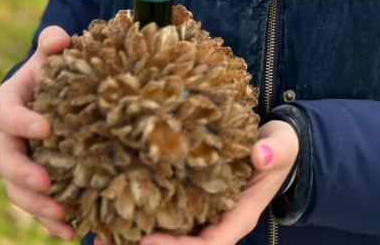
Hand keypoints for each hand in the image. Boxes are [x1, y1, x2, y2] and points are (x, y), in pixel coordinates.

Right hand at [0, 26, 73, 239]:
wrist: (64, 88)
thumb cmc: (58, 67)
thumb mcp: (54, 52)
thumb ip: (53, 43)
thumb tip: (59, 38)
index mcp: (9, 103)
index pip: (6, 114)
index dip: (22, 122)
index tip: (46, 129)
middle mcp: (9, 136)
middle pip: (6, 160)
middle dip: (24, 175)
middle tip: (48, 182)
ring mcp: (22, 161)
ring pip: (18, 190)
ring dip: (37, 206)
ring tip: (63, 215)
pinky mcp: (40, 178)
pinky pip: (39, 204)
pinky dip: (52, 221)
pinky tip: (73, 231)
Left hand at [95, 120, 298, 244]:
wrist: (274, 145)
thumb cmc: (278, 148)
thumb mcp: (281, 147)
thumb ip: (273, 152)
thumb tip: (258, 155)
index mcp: (239, 216)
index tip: (146, 241)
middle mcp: (218, 222)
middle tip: (104, 241)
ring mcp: (204, 214)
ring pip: (169, 236)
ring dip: (134, 239)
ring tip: (98, 234)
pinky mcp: (192, 200)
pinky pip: (166, 216)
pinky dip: (141, 216)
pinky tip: (113, 209)